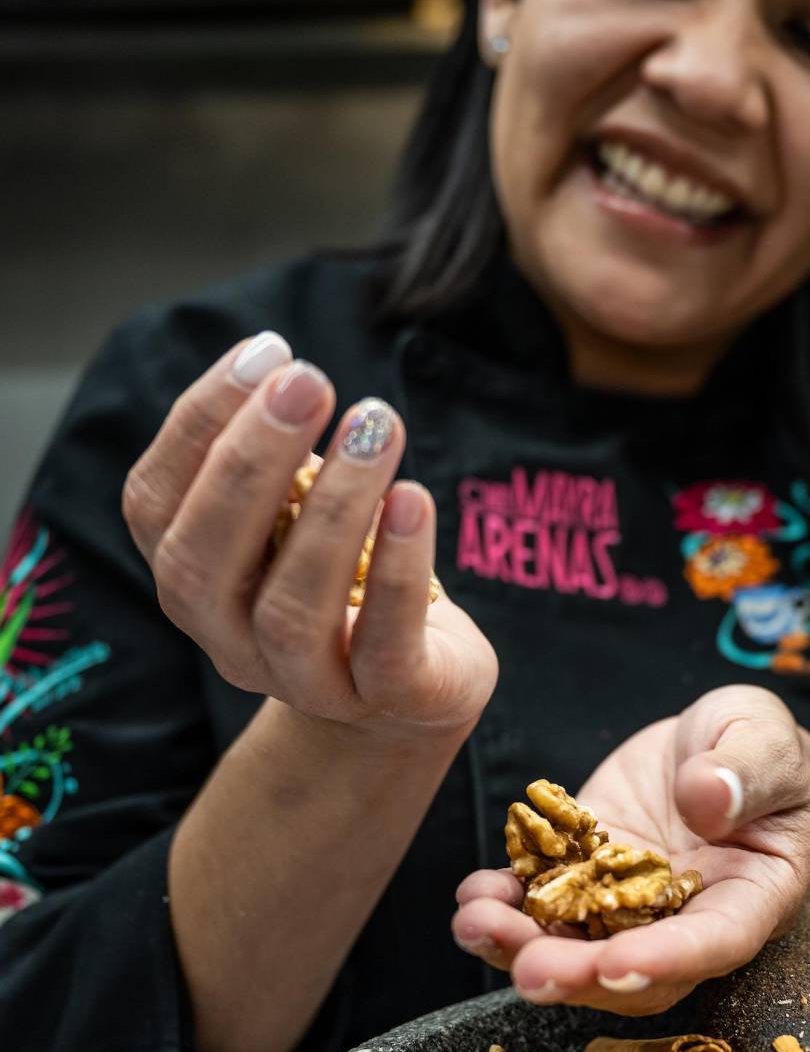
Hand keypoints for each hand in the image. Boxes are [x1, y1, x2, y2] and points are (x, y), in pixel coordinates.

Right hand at [122, 334, 497, 744]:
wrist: (412, 691)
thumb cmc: (345, 578)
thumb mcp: (293, 518)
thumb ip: (272, 461)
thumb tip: (275, 367)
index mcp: (191, 581)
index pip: (155, 504)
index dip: (198, 423)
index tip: (265, 352)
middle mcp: (228, 640)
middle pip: (204, 562)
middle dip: (250, 462)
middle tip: (309, 381)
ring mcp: (304, 683)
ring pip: (292, 606)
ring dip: (335, 504)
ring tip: (377, 422)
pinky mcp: (386, 699)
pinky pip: (383, 645)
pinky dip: (398, 567)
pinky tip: (413, 498)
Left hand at [451, 685, 809, 1015]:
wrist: (712, 743)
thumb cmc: (757, 743)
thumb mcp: (763, 738)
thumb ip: (747, 770)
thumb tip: (708, 797)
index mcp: (751, 895)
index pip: (714, 942)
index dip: (666, 960)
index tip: (617, 968)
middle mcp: (685, 918)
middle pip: (633, 969)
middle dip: (578, 974)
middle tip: (531, 970)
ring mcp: (626, 905)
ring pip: (576, 947)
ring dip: (523, 948)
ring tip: (477, 924)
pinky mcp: (581, 877)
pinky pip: (541, 904)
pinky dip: (505, 905)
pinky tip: (474, 894)